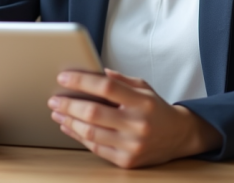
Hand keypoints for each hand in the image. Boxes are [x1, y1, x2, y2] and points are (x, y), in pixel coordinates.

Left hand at [47, 69, 221, 167]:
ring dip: (69, 121)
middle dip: (68, 104)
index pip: (107, 87)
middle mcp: (137, 125)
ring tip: (57, 112)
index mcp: (142, 102)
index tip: (64, 77)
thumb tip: (94, 72)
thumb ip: (120, 80)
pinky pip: (95, 148)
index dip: (82, 81)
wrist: (178, 137)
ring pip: (90, 132)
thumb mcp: (144, 88)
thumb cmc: (156, 109)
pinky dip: (78, 136)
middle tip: (54, 98)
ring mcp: (132, 145)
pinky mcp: (127, 161)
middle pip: (93, 113)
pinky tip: (69, 126)